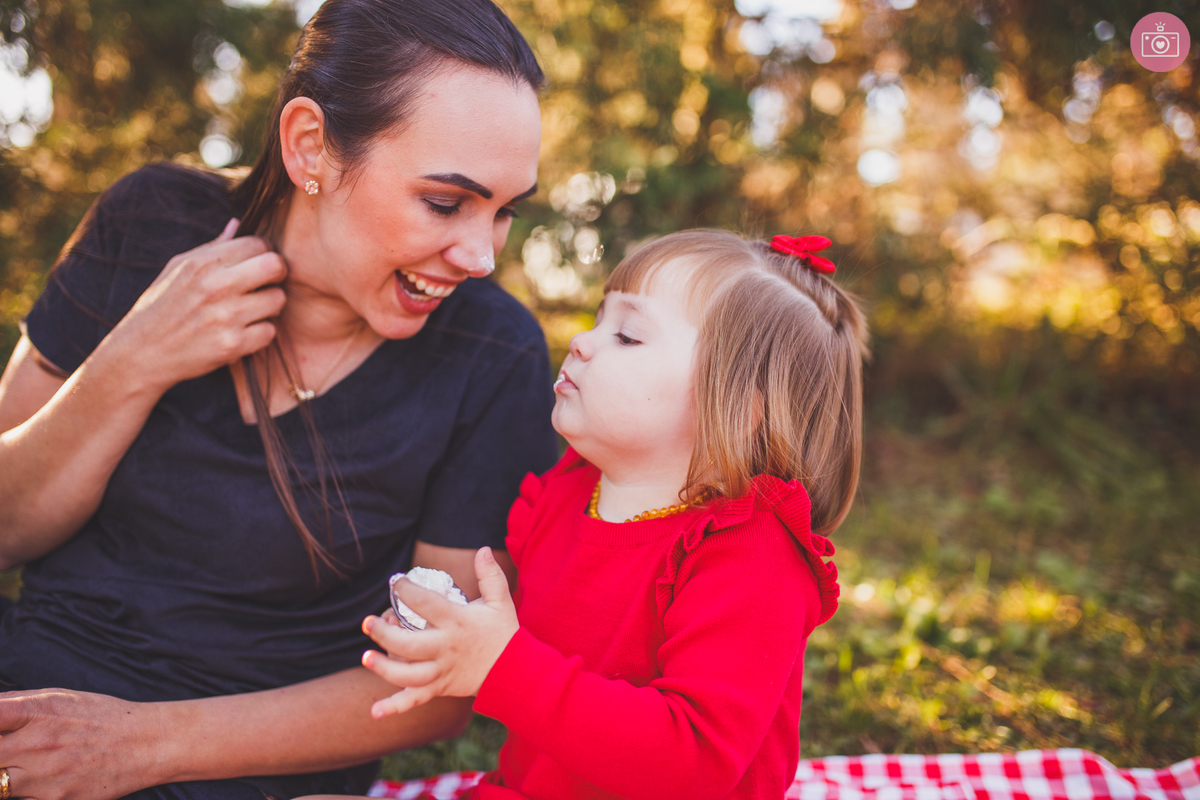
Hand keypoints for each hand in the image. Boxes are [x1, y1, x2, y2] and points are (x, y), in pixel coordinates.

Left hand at [0, 688, 165, 799]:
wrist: (147, 744)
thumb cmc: (105, 717)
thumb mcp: (63, 698)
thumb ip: (19, 703)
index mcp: (39, 712)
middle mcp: (37, 744)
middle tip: (9, 750)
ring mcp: (44, 777)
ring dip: (4, 775)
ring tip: (22, 765)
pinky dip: (24, 792)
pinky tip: (43, 780)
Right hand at [104, 218, 286, 394]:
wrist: (140, 353)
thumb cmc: (160, 307)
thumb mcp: (177, 269)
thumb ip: (211, 247)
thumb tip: (237, 223)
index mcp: (202, 263)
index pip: (258, 244)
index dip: (263, 253)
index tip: (257, 265)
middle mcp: (216, 286)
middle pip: (275, 266)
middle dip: (277, 274)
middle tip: (267, 284)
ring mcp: (226, 316)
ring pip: (278, 300)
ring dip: (270, 306)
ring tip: (251, 310)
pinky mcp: (232, 345)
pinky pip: (270, 332)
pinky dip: (260, 334)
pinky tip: (243, 332)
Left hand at [361, 547, 518, 717]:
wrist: (516, 672)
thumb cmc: (504, 633)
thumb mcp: (501, 602)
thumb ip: (491, 575)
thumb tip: (483, 549)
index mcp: (458, 622)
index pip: (427, 604)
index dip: (407, 591)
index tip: (396, 581)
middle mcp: (447, 648)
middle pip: (410, 644)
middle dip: (385, 634)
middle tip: (367, 621)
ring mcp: (442, 671)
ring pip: (408, 674)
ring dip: (384, 668)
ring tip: (365, 657)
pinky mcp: (440, 688)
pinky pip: (415, 700)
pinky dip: (395, 707)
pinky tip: (374, 712)